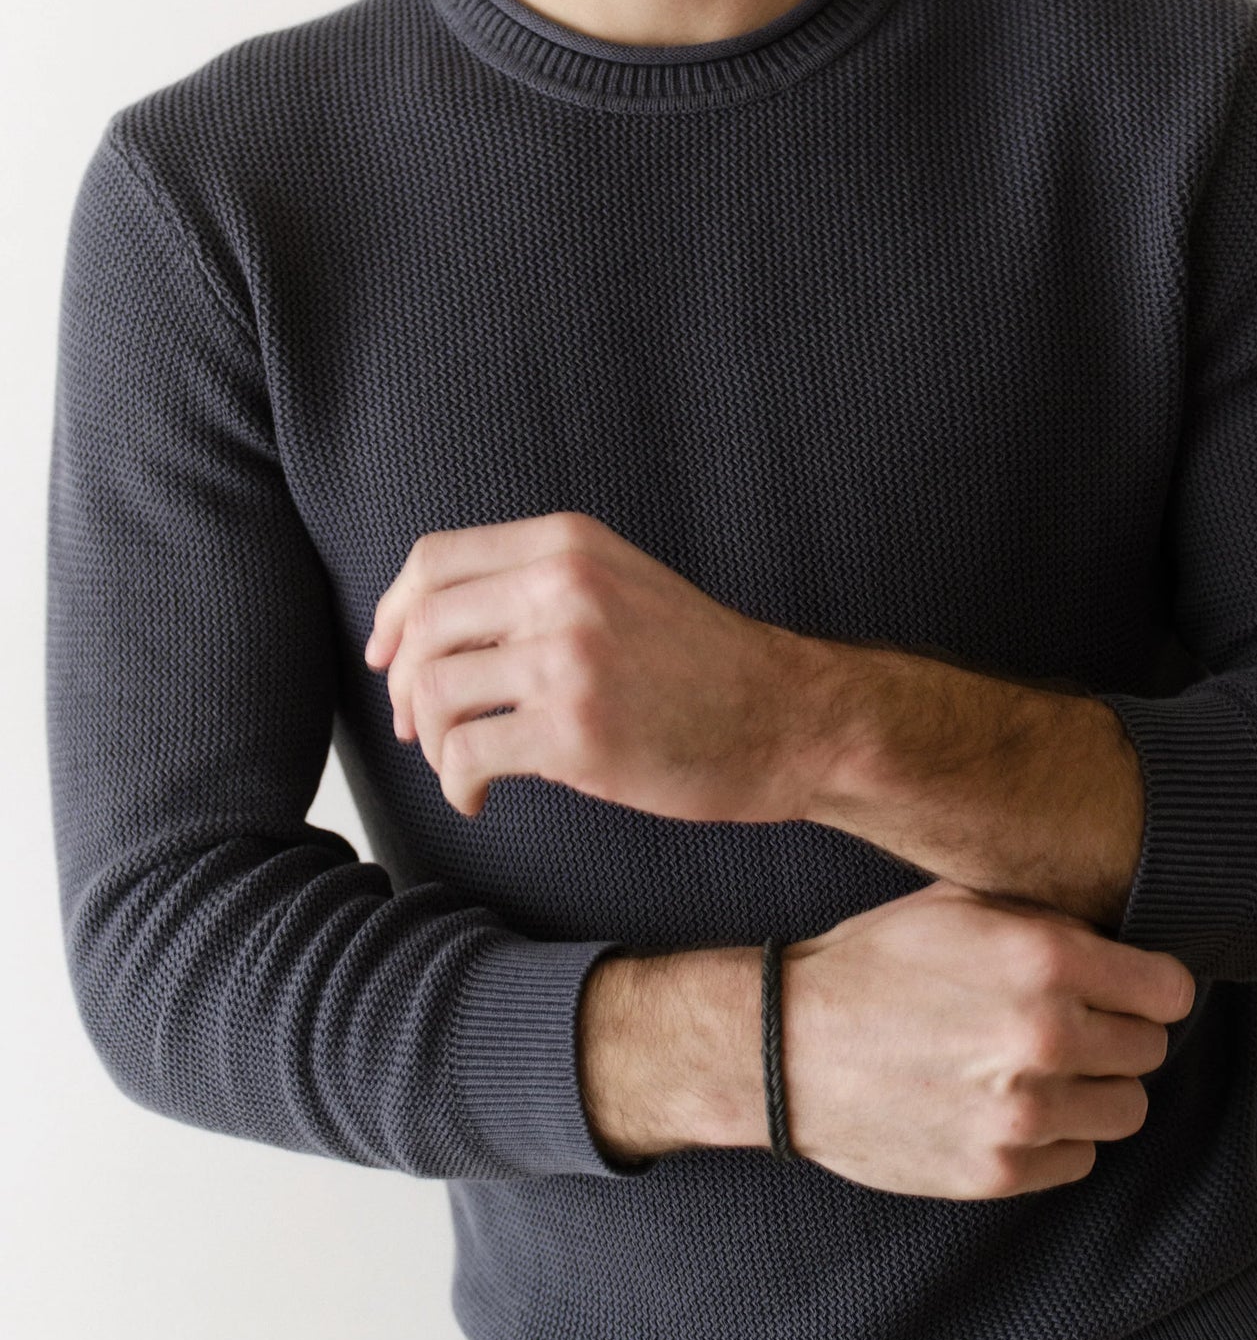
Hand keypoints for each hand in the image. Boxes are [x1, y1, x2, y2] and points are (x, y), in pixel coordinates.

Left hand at [364, 510, 832, 821]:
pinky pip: (467, 754)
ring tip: (460, 763)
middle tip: (417, 725)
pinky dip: (456, 782)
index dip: (392, 613)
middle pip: (423, 627)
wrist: (786, 716)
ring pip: (435, 692)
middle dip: (404, 685)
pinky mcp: (575, 731)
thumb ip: (539, 585)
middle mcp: (562, 587)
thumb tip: (434, 628)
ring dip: (430, 740)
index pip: (433, 561)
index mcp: (568, 543)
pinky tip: (479, 796)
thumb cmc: (703, 663)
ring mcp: (568, 658)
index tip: (386, 655)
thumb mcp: (621, 583)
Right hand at [780, 877, 1195, 1198]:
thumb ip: (1045, 916)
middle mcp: (1046, 1037)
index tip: (1128, 989)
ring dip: (1094, 1088)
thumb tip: (1116, 934)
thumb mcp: (957, 904)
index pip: (1169, 990)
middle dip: (1117, 1033)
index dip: (1150, 986)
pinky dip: (1056, 1135)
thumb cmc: (874, 964)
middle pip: (1151, 1050)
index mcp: (1044, 959)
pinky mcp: (1000, 1171)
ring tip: (1040, 1067)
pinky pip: (1078, 1157)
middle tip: (1071, 1024)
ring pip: (1125, 1110)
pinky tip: (1008, 1104)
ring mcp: (1025, 1113)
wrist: (790, 1045)